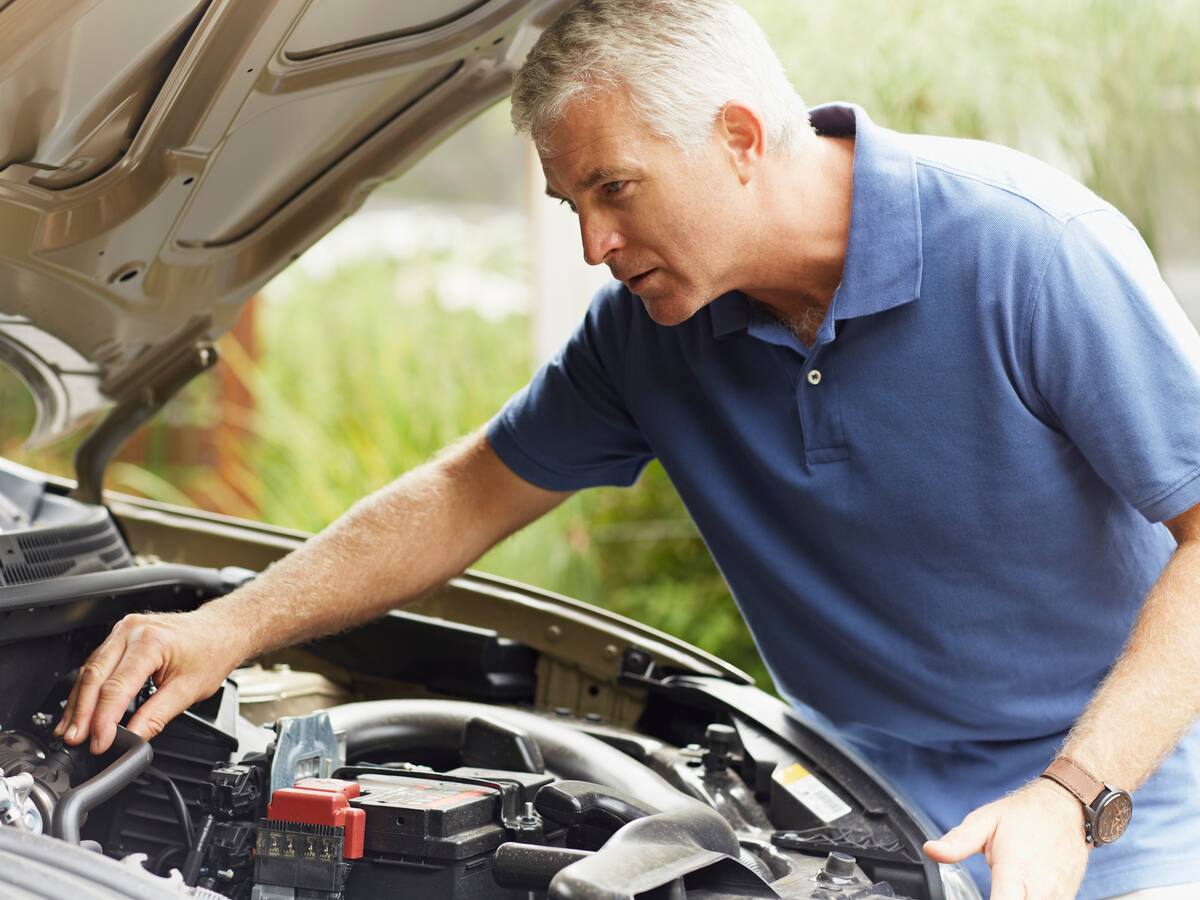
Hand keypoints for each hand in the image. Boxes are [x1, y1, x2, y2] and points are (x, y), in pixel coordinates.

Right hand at [54, 608, 246, 753]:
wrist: (221, 629)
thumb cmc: (212, 651)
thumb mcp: (189, 690)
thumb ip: (157, 715)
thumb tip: (133, 737)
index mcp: (150, 642)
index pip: (116, 687)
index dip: (104, 720)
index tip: (99, 742)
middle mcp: (132, 631)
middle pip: (94, 676)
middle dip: (82, 713)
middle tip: (75, 739)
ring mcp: (124, 629)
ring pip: (90, 670)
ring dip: (78, 702)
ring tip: (70, 729)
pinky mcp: (121, 635)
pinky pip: (96, 663)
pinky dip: (87, 688)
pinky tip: (80, 707)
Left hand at [923, 778, 1089, 899]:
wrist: (1067, 808)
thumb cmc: (1025, 814)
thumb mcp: (986, 820)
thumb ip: (959, 841)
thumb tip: (931, 850)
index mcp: (1016, 869)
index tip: (974, 896)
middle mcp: (1041, 888)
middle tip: (991, 889)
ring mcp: (1059, 895)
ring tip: (1004, 889)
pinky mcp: (1069, 898)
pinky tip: (1021, 891)